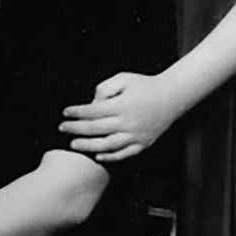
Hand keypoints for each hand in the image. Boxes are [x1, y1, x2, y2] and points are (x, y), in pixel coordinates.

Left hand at [59, 72, 177, 161]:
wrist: (172, 96)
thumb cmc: (144, 85)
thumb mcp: (123, 78)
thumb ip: (105, 88)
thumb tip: (91, 103)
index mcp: (122, 105)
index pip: (93, 111)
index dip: (77, 112)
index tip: (65, 112)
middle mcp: (128, 122)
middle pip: (96, 129)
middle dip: (76, 129)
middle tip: (62, 128)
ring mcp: (137, 135)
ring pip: (108, 145)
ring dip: (88, 146)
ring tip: (74, 144)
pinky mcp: (144, 143)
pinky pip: (125, 154)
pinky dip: (110, 156)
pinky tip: (97, 155)